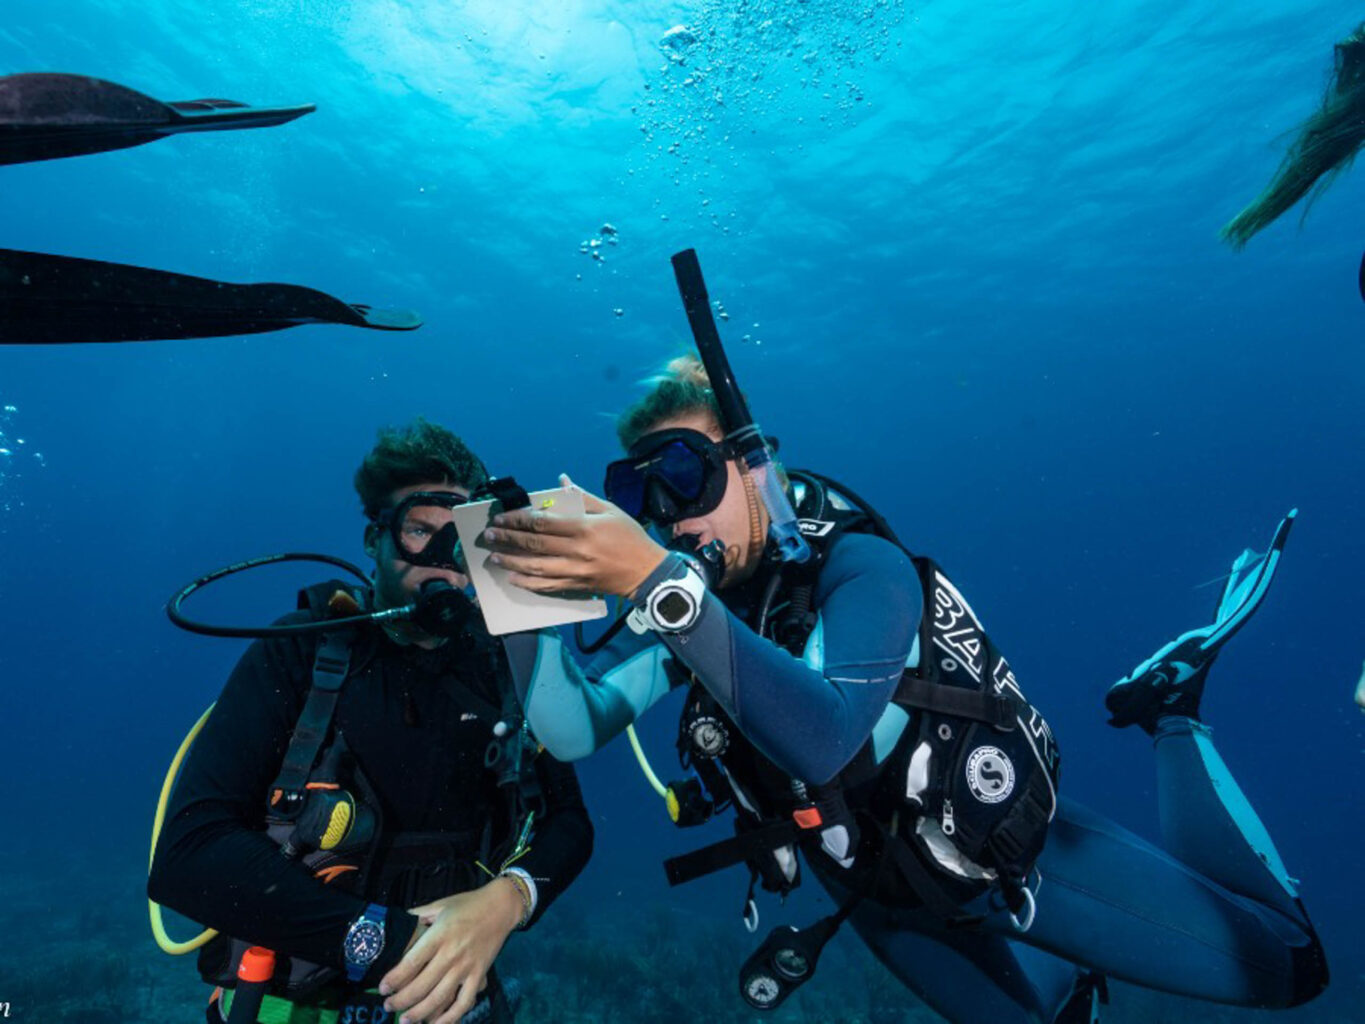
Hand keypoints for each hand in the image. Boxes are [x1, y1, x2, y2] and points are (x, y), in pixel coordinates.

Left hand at [379, 879, 523, 1023]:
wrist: (501, 907)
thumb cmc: (468, 904)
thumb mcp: (440, 905)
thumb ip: (418, 914)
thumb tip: (398, 921)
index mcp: (439, 935)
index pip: (412, 962)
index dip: (395, 978)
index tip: (382, 988)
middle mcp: (451, 954)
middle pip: (422, 985)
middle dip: (401, 1000)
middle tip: (388, 1006)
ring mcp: (466, 967)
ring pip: (439, 998)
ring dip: (419, 1013)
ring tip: (404, 1020)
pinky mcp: (479, 975)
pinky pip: (464, 1002)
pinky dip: (450, 1018)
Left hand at [483, 474, 667, 599]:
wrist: (646, 571)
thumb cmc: (629, 536)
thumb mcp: (610, 510)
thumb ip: (583, 497)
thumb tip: (562, 481)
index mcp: (584, 527)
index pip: (542, 522)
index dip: (518, 519)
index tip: (502, 518)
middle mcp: (576, 550)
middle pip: (534, 543)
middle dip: (508, 538)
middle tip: (489, 535)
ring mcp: (575, 571)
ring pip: (535, 566)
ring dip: (512, 560)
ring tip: (494, 555)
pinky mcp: (576, 586)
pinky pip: (546, 585)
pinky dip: (527, 582)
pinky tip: (513, 577)